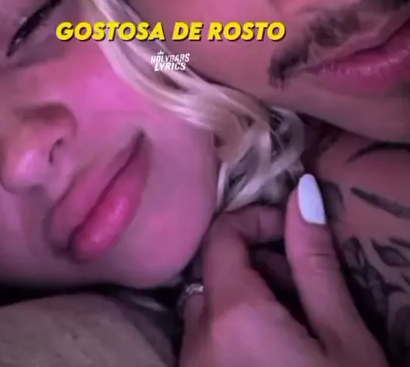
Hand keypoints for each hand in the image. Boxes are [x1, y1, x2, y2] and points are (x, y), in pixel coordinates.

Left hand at [180, 174, 387, 366]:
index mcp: (232, 316)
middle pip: (214, 273)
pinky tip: (273, 354)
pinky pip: (205, 344)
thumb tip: (302, 191)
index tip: (292, 230)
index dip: (257, 220)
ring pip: (208, 310)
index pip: (221, 234)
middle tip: (304, 289)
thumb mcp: (344, 338)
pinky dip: (233, 335)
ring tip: (294, 326)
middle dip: (257, 267)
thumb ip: (315, 262)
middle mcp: (196, 340)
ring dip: (246, 302)